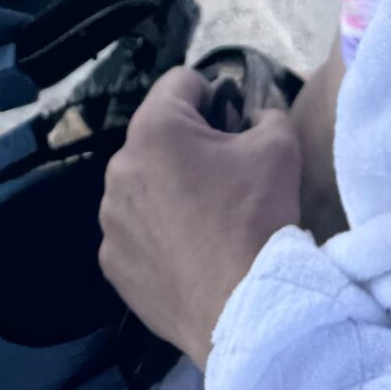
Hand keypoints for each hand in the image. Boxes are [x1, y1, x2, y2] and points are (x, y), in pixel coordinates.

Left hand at [98, 67, 302, 365]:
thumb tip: (251, 120)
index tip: (234, 126)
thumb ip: (265, 114)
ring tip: (206, 223)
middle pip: (158, 137)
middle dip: (189, 148)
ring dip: (168, 192)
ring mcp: (110, 219)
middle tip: (226, 179)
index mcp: (155, 129)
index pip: (181, 82)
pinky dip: (157, 236)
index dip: (214, 95)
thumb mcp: (280, 146)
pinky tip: (188, 256)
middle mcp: (120, 168)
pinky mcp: (112, 263)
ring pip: (143, 186)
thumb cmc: (257, 216)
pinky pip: (135, 232)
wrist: (244, 307)